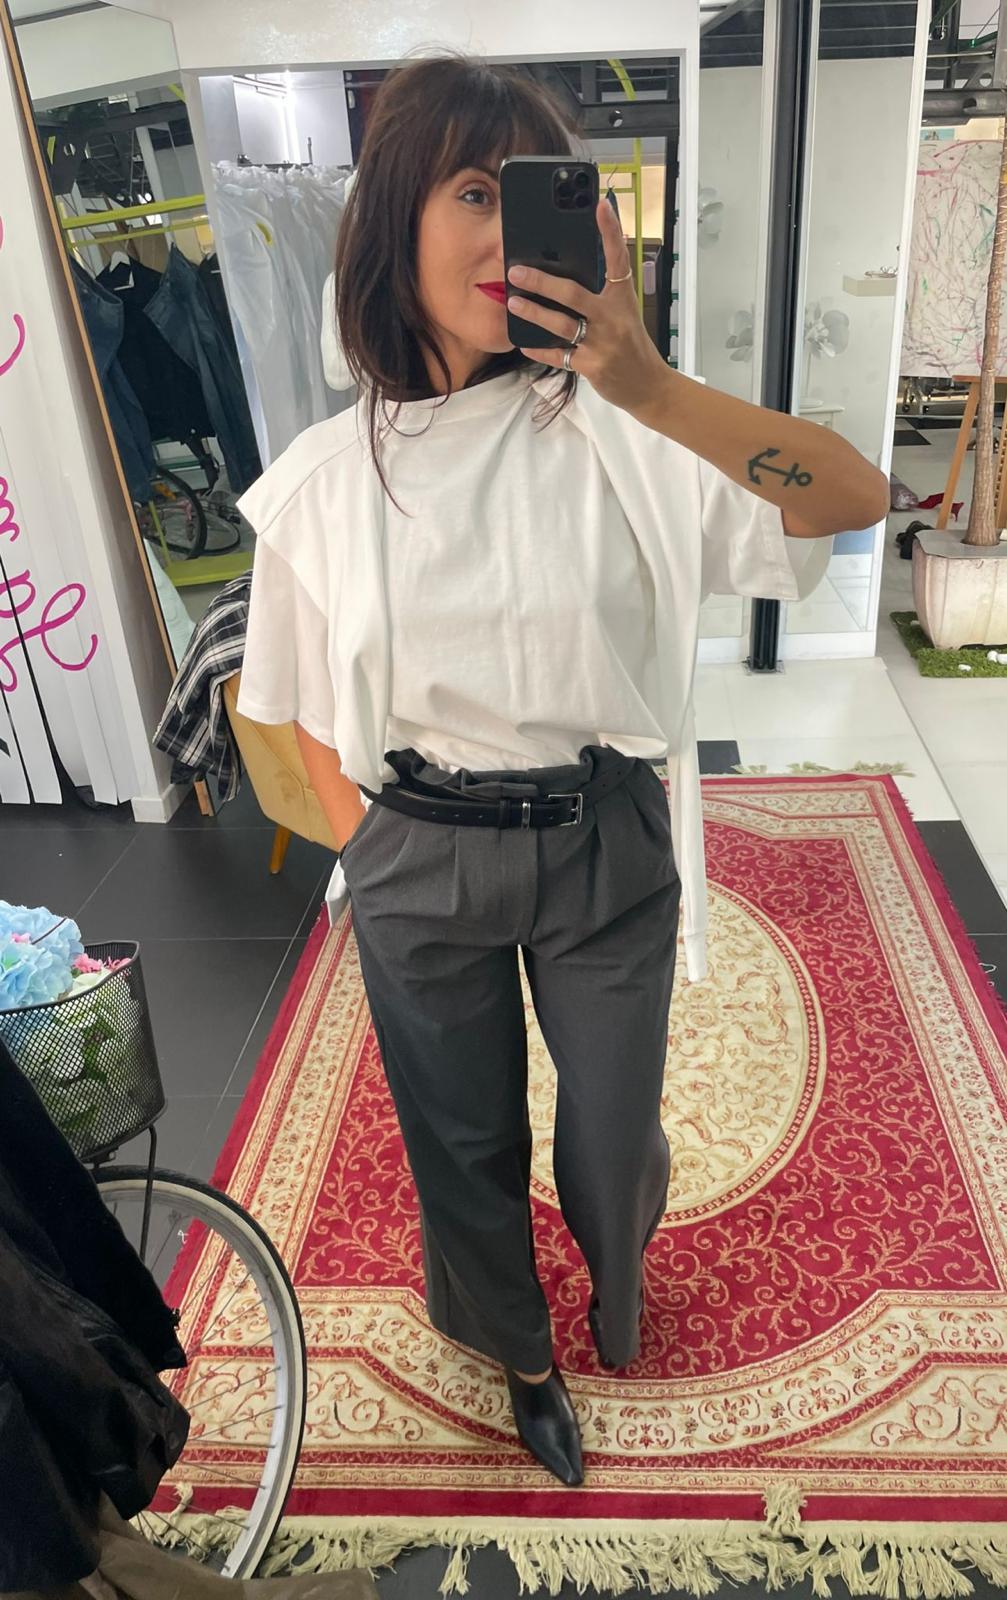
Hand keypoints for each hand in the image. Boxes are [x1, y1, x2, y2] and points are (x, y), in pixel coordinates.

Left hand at [507, 197, 669, 417]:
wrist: (648, 386)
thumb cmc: (632, 346)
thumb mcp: (624, 314)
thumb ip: (602, 296)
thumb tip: (568, 276)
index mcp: (623, 299)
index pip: (618, 260)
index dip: (611, 232)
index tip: (601, 206)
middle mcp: (613, 318)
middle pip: (573, 294)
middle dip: (542, 282)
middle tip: (517, 270)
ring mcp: (602, 343)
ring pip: (561, 324)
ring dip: (534, 312)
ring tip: (513, 301)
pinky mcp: (592, 366)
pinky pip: (559, 355)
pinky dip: (540, 349)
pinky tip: (524, 344)